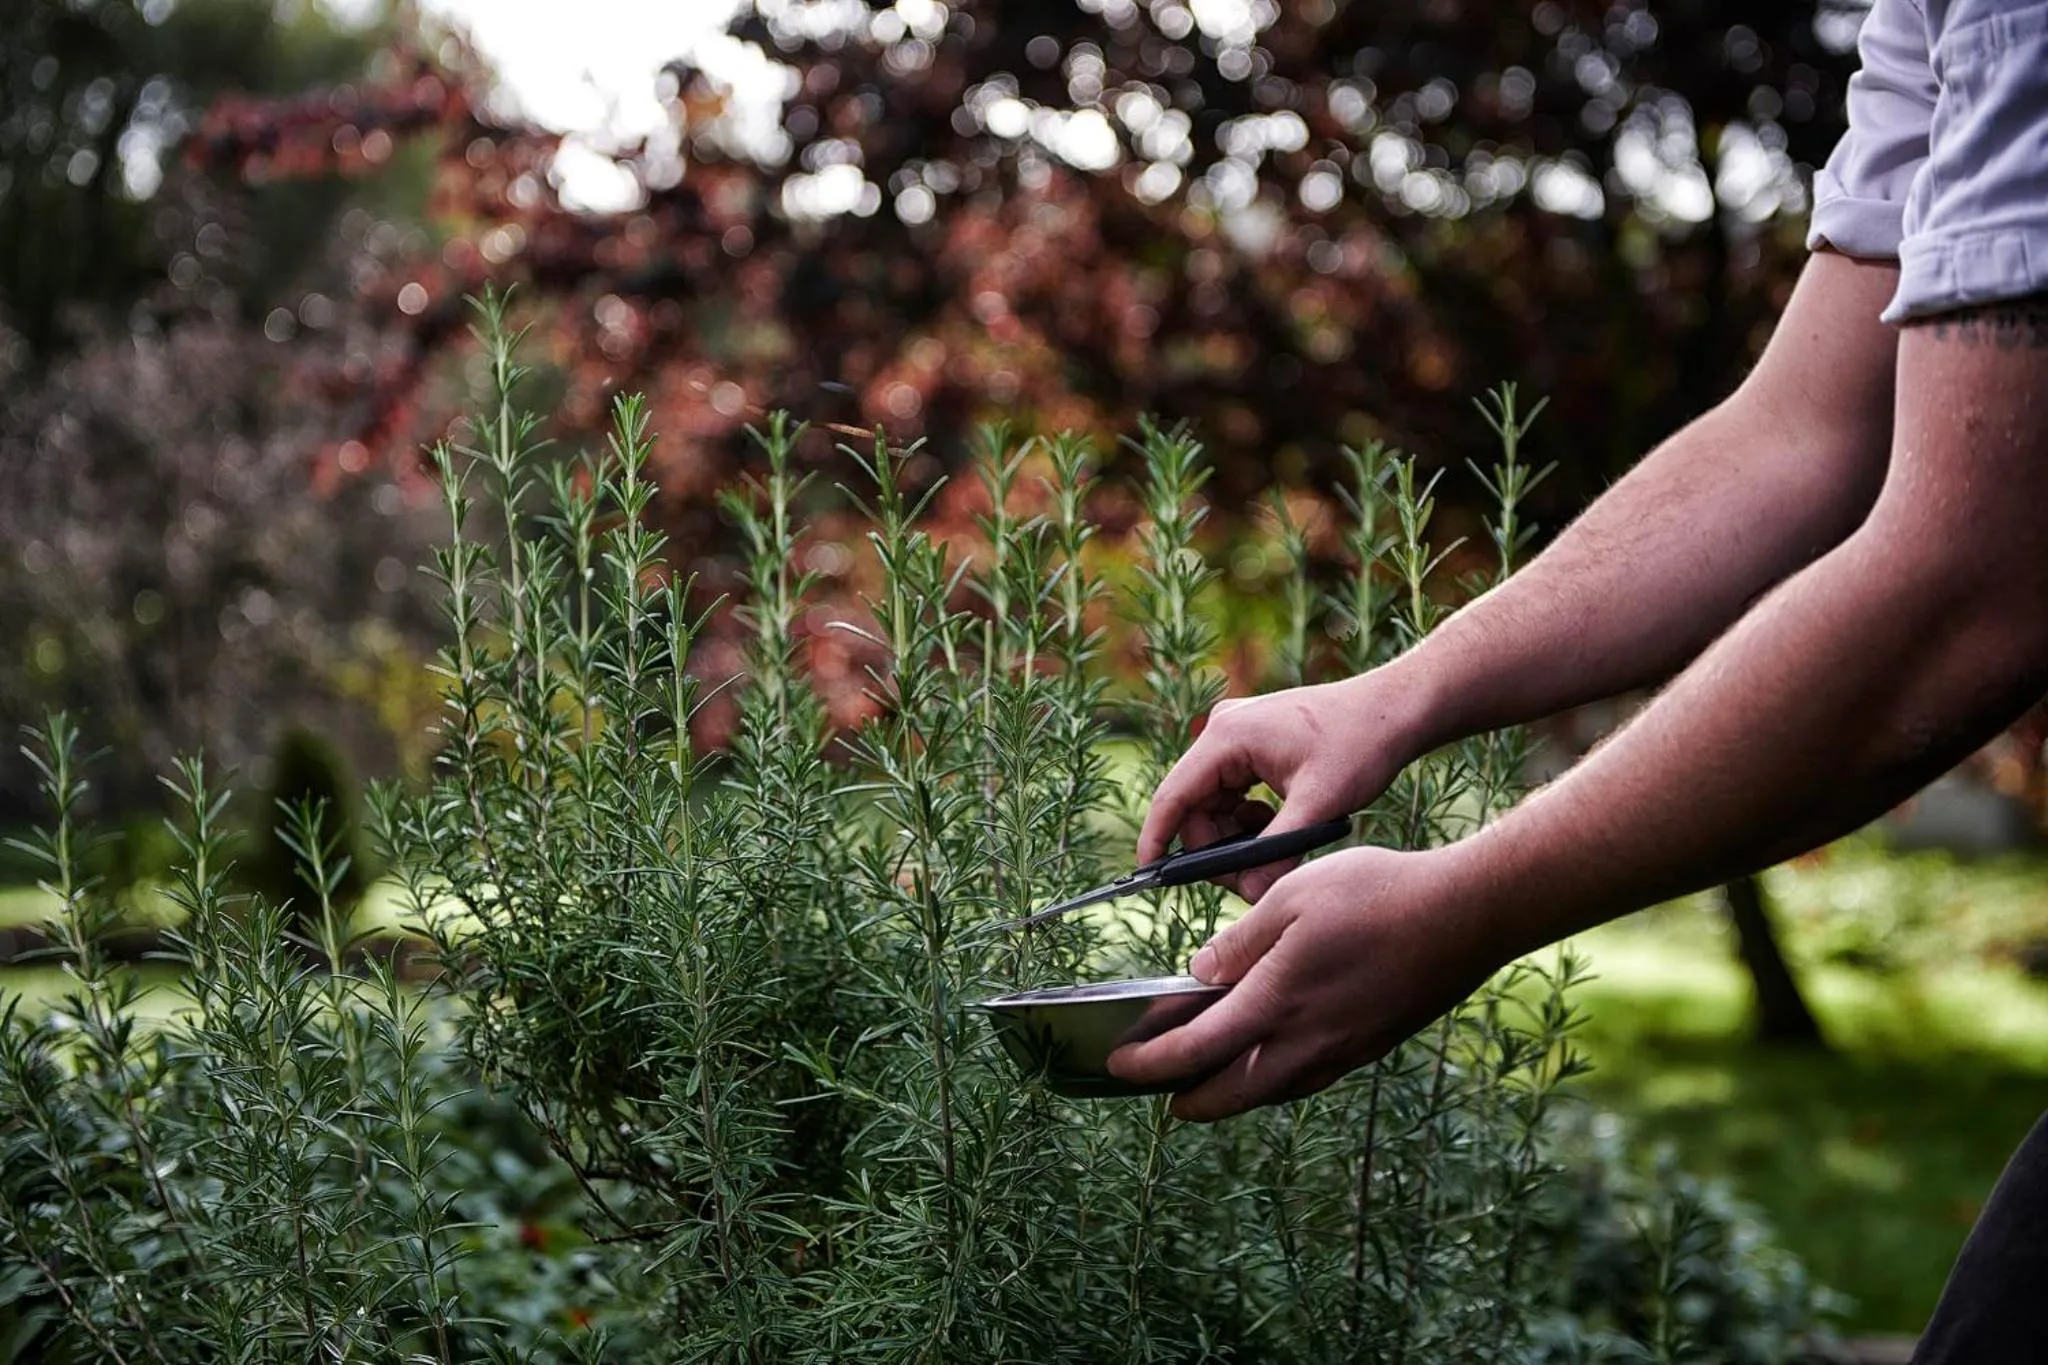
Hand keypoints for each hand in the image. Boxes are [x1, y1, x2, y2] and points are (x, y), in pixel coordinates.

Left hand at [1105, 844, 1503, 1121]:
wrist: (1467, 915)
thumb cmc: (1377, 895)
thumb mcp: (1290, 898)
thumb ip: (1239, 943)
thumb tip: (1200, 973)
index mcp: (1274, 1003)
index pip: (1193, 1051)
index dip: (1150, 1065)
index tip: (1119, 1066)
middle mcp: (1306, 1041)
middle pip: (1231, 1094)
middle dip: (1189, 1099)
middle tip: (1163, 1094)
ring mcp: (1342, 1049)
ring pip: (1272, 1090)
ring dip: (1233, 1092)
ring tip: (1209, 1077)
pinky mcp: (1370, 1044)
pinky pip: (1308, 1077)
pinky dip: (1275, 1077)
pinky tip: (1273, 1054)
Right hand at [1138, 671, 1429, 901]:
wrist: (1393, 710)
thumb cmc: (1361, 743)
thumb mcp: (1320, 803)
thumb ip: (1280, 850)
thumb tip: (1250, 893)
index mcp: (1228, 737)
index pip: (1174, 795)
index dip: (1158, 839)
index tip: (1149, 875)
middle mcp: (1223, 730)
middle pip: (1194, 805)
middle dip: (1215, 847)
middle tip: (1249, 879)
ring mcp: (1237, 736)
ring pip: (1214, 804)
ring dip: (1236, 836)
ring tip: (1275, 851)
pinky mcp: (1252, 745)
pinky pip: (1232, 793)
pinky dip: (1248, 820)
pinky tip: (1279, 828)